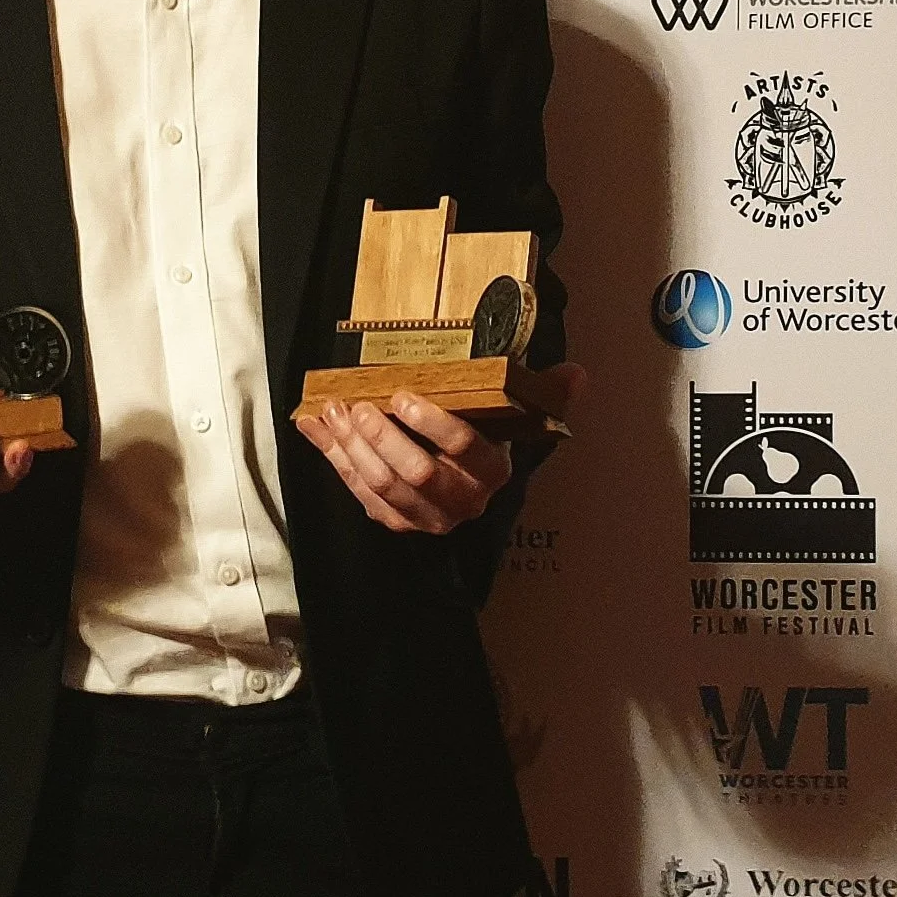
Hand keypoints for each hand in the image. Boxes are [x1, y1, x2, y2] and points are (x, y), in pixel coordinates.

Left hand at [296, 365, 583, 535]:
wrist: (465, 485)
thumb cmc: (486, 437)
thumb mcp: (514, 416)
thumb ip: (544, 393)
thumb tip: (579, 374)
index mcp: (492, 472)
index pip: (464, 448)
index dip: (432, 423)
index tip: (403, 396)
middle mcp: (462, 502)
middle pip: (415, 472)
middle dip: (381, 436)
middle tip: (356, 404)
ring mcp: (426, 517)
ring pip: (382, 486)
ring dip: (351, 447)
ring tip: (333, 411)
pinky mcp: (395, 522)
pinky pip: (359, 493)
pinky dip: (333, 459)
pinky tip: (317, 428)